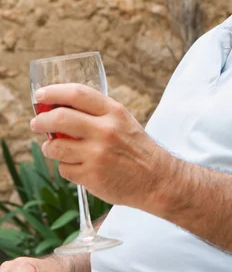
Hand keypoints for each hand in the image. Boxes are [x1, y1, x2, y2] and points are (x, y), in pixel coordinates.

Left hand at [30, 84, 163, 208]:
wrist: (157, 179)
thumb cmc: (136, 148)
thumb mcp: (122, 121)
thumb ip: (96, 114)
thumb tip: (58, 108)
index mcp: (114, 112)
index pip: (78, 94)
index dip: (54, 92)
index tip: (40, 96)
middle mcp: (105, 131)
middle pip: (59, 118)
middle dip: (40, 120)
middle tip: (35, 123)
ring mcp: (97, 155)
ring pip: (55, 146)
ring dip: (49, 147)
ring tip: (54, 148)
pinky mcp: (92, 176)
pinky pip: (64, 169)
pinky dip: (66, 167)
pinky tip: (78, 166)